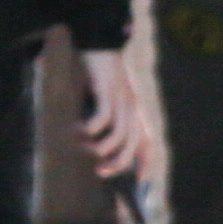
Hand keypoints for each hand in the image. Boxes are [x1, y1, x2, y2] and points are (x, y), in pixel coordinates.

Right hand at [75, 44, 154, 186]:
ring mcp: (121, 99)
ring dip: (98, 146)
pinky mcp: (108, 91)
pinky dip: (88, 129)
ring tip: (81, 145)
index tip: (141, 182)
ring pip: (118, 136)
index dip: (147, 162)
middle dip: (117, 164)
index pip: (147, 141)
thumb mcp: (100, 99)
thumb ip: (99, 116)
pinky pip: (102, 119)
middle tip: (99, 170)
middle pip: (132, 145)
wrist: (97, 40)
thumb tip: (86, 142)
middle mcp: (132, 107)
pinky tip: (76, 128)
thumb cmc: (95, 73)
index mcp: (133, 111)